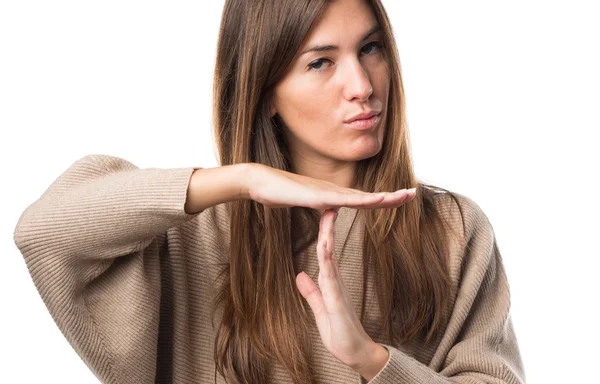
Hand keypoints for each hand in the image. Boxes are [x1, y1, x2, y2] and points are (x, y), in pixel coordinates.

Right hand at [242, 163, 415, 209]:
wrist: (259, 182)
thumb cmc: (279, 192)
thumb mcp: (306, 204)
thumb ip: (321, 206)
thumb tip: (331, 210)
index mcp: (332, 196)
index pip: (363, 200)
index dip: (383, 200)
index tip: (401, 198)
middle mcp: (334, 192)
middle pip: (368, 196)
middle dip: (392, 196)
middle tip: (414, 193)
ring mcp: (326, 193)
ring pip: (361, 197)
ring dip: (384, 197)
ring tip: (404, 196)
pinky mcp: (317, 196)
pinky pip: (343, 200)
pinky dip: (362, 200)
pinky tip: (376, 200)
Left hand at [294, 207, 410, 371]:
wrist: (356, 354)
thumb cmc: (340, 333)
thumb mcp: (319, 309)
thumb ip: (311, 292)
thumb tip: (300, 275)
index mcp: (330, 280)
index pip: (324, 249)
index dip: (322, 231)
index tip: (320, 212)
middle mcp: (335, 279)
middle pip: (329, 246)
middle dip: (327, 223)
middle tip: (327, 200)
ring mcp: (338, 287)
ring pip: (331, 255)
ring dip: (328, 234)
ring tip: (327, 213)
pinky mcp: (338, 299)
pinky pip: (331, 275)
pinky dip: (327, 258)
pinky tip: (324, 245)